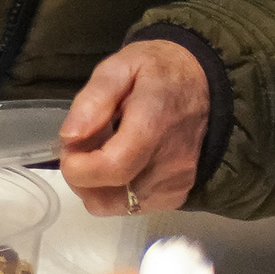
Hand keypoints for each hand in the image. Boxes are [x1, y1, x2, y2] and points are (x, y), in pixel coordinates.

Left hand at [59, 39, 211, 211]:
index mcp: (153, 125)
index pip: (112, 168)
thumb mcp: (120, 66)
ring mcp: (176, 183)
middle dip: (80, 175)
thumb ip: (94, 100)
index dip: (77, 167)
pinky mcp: (178, 195)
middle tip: (81, 146)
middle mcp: (169, 163)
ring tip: (100, 152)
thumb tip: (69, 136)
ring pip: (116, 206)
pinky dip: (115, 191)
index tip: (68, 146)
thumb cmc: (159, 72)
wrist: (205, 86)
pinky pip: (133, 206)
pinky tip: (118, 162)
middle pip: (107, 196)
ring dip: (96, 185)